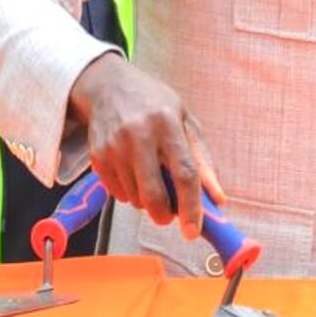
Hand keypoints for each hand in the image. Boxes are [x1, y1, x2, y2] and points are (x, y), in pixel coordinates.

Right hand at [67, 55, 224, 240]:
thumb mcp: (186, 120)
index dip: (191, 206)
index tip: (193, 230)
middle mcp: (138, 136)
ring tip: (150, 177)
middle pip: (154, 194)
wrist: (108, 86)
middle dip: (165, 215)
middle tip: (170, 214)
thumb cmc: (154, 104)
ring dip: (147, 200)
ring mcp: (114, 148)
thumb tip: (217, 199)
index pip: (184, 173)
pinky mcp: (97, 158)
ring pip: (134, 199)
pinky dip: (129, 193)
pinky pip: (117, 195)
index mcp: (167, 124)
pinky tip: (133, 172)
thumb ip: (203, 160)